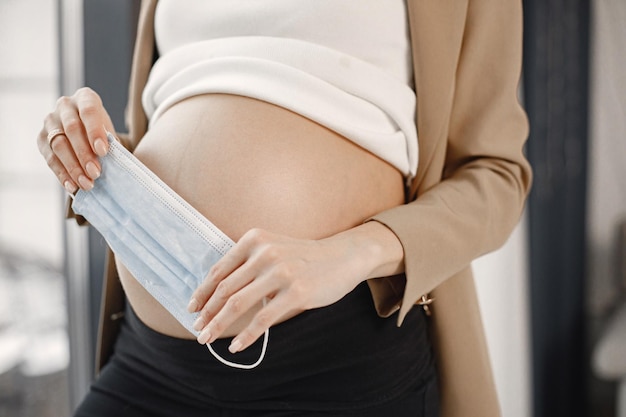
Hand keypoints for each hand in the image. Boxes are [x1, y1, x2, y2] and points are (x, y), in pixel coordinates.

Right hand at [37, 87, 115, 192]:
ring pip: (59, 145)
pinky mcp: (41, 139)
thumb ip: (111, 143)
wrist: (87, 132)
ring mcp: (50, 122)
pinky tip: (73, 186)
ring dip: (74, 167)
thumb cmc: (103, 132)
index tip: (103, 151)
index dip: (95, 131)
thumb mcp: (110, 133)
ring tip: (87, 183)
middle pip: (72, 130)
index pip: (89, 111)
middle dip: (84, 154)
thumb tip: (116, 163)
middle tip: (96, 173)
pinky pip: (50, 158)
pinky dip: (62, 174)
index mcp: (86, 98)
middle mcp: (65, 106)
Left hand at [187, 227, 384, 353]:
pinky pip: (263, 318)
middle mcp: (265, 253)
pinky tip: (236, 347)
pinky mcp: (296, 293)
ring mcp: (281, 272)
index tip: (191, 308)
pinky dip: (246, 335)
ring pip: (238, 304)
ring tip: (207, 338)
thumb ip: (247, 263)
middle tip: (197, 329)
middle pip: (225, 289)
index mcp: (254, 239)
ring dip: (218, 325)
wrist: (342, 256)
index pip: (219, 270)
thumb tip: (217, 293)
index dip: (202, 291)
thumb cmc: (303, 256)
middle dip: (206, 312)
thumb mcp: (272, 247)